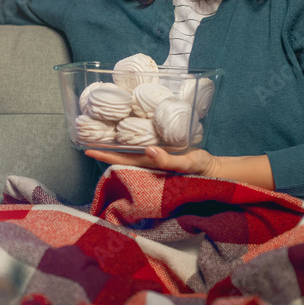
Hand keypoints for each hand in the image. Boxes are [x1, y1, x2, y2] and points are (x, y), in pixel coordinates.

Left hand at [83, 146, 220, 176]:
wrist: (217, 171)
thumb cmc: (202, 170)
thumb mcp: (188, 164)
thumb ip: (169, 160)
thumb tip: (148, 150)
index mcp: (151, 167)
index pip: (122, 161)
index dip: (105, 156)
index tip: (87, 150)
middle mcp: (150, 163)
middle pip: (122, 157)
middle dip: (105, 149)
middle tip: (86, 137)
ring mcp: (156, 159)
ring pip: (131, 152)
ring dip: (115, 145)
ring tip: (100, 133)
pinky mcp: (164, 153)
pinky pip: (143, 148)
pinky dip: (132, 140)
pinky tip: (127, 132)